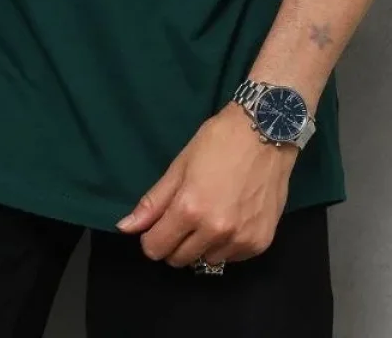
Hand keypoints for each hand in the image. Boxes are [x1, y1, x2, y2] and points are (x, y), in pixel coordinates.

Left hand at [114, 102, 296, 267]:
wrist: (266, 132)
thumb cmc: (218, 142)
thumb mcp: (180, 166)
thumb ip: (153, 202)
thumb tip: (125, 228)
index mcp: (190, 209)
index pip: (156, 248)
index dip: (152, 237)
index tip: (159, 224)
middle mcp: (215, 231)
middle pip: (179, 259)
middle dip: (175, 242)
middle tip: (185, 216)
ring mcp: (240, 240)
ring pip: (207, 260)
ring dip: (203, 245)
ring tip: (211, 214)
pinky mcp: (260, 243)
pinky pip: (232, 258)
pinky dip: (227, 245)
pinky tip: (231, 217)